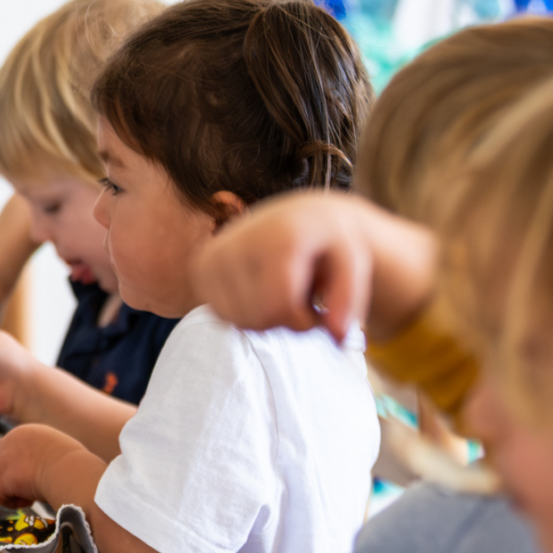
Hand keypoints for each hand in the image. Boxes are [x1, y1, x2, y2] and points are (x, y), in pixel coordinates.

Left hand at [0, 423, 86, 509]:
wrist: (72, 472)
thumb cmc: (74, 463)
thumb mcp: (55, 448)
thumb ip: (40, 452)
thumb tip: (39, 466)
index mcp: (23, 432)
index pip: (6, 449)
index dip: (14, 466)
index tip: (28, 476)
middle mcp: (8, 441)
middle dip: (9, 479)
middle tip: (28, 489)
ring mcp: (2, 460)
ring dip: (11, 491)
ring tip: (32, 496)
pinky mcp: (2, 479)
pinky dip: (12, 503)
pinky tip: (29, 502)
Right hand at [190, 190, 435, 343]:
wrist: (297, 215)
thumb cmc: (327, 242)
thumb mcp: (353, 262)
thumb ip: (350, 300)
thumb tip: (338, 338)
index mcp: (277, 238)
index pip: (278, 308)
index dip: (304, 322)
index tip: (319, 309)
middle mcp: (237, 242)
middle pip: (257, 319)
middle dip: (285, 322)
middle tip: (301, 301)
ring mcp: (212, 254)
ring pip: (237, 321)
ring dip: (265, 319)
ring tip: (281, 293)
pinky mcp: (199, 267)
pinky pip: (221, 315)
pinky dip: (244, 312)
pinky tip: (260, 292)